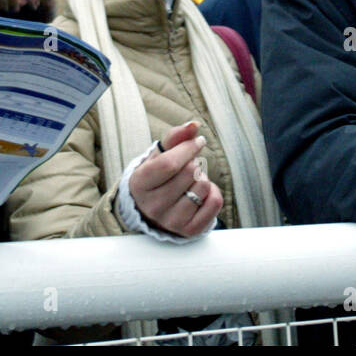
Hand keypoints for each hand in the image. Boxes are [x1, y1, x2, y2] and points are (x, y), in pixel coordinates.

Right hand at [129, 122, 222, 237]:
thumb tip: (193, 125)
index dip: (188, 148)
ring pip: (203, 187)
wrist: (152, 210)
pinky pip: (214, 203)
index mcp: (140, 184)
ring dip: (203, 178)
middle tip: (190, 166)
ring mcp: (171, 221)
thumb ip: (175, 138)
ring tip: (192, 181)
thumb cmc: (157, 177)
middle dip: (195, 163)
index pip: (170, 163)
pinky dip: (213, 193)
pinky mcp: (189, 230)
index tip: (198, 141)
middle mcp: (153, 206)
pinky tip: (201, 193)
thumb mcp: (159, 155)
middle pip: (189, 173)